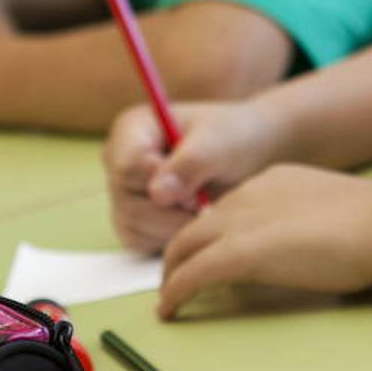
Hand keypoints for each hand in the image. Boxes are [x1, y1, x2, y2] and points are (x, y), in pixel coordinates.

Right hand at [103, 100, 285, 252]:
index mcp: (132, 128)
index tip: (196, 187)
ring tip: (203, 210)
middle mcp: (119, 161)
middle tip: (205, 202)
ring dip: (173, 227)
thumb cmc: (235, 139)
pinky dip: (169, 239)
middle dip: (172, 210)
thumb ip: (189, 164)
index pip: (127, 166)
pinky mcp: (134, 221)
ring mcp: (124, 193)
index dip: (160, 182)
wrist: (251, 156)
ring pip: (132, 225)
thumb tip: (158, 195)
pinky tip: (193, 222)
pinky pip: (140, 241)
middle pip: (128, 201)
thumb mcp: (219, 143)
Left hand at [156, 165, 371, 316]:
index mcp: (271, 183)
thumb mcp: (331, 213)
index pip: (228, 209)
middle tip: (175, 278)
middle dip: (180, 253)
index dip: (213, 234)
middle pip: (196, 226)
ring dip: (172, 274)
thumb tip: (307, 248)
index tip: (210, 252)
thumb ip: (308, 224)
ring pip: (183, 247)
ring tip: (169, 297)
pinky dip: (174, 293)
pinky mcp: (237, 254)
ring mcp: (239, 224)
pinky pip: (190, 275)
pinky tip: (169, 311)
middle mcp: (246, 197)